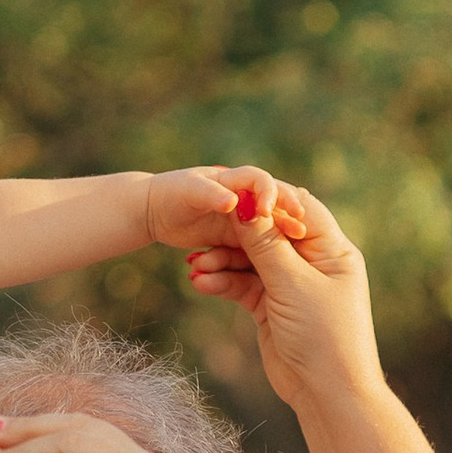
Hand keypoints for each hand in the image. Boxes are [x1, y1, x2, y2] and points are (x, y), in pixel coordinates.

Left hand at [145, 164, 306, 255]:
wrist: (149, 211)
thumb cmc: (168, 195)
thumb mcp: (189, 193)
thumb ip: (210, 195)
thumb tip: (232, 201)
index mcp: (233, 179)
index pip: (261, 181)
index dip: (273, 193)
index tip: (270, 212)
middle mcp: (242, 198)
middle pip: (272, 208)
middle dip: (286, 219)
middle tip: (302, 233)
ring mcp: (241, 220)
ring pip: (264, 233)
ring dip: (275, 244)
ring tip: (287, 258)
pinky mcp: (235, 239)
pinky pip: (250, 252)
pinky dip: (254, 261)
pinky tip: (261, 273)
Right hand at [183, 184, 381, 411]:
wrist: (328, 394)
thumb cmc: (324, 337)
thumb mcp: (293, 284)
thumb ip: (266, 243)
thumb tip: (246, 203)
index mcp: (332, 250)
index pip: (298, 208)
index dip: (266, 200)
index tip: (232, 195)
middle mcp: (313, 263)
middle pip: (268, 233)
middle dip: (234, 234)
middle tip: (202, 232)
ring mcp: (291, 285)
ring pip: (251, 261)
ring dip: (222, 261)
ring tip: (194, 267)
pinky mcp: (271, 307)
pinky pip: (244, 285)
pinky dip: (224, 283)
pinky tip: (201, 283)